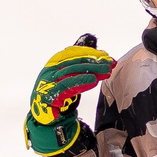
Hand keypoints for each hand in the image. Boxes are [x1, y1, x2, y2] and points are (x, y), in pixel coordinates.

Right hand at [25, 34, 113, 156]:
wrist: (45, 117)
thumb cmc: (58, 94)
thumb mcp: (69, 74)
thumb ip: (79, 58)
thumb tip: (90, 38)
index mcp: (53, 63)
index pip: (72, 53)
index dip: (89, 52)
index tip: (106, 55)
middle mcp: (49, 71)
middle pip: (74, 61)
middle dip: (94, 61)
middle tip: (110, 63)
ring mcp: (48, 82)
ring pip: (72, 72)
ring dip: (91, 70)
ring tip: (106, 71)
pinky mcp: (49, 95)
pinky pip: (67, 86)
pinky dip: (81, 81)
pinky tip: (93, 81)